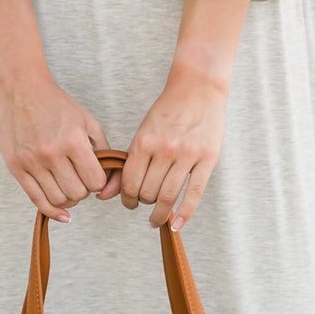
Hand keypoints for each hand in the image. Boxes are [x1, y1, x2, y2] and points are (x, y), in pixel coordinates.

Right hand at [0, 66, 110, 222]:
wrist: (20, 90)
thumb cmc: (56, 104)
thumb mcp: (87, 121)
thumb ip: (102, 149)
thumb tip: (109, 179)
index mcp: (73, 141)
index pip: (95, 182)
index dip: (99, 182)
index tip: (94, 175)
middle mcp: (52, 154)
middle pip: (77, 194)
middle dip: (84, 190)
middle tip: (80, 179)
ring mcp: (32, 162)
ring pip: (58, 200)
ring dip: (68, 198)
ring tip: (67, 185)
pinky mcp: (17, 168)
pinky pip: (37, 200)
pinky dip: (52, 211)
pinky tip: (61, 212)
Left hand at [118, 64, 229, 230]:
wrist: (198, 89)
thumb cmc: (168, 112)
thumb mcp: (143, 132)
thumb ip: (130, 162)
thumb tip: (106, 195)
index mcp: (144, 142)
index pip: (130, 182)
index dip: (127, 198)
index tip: (130, 203)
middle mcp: (164, 149)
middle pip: (148, 192)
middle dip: (144, 203)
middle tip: (145, 206)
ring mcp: (187, 155)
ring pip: (168, 196)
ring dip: (160, 213)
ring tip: (157, 217)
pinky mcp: (207, 159)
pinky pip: (194, 193)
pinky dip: (184, 214)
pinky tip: (176, 224)